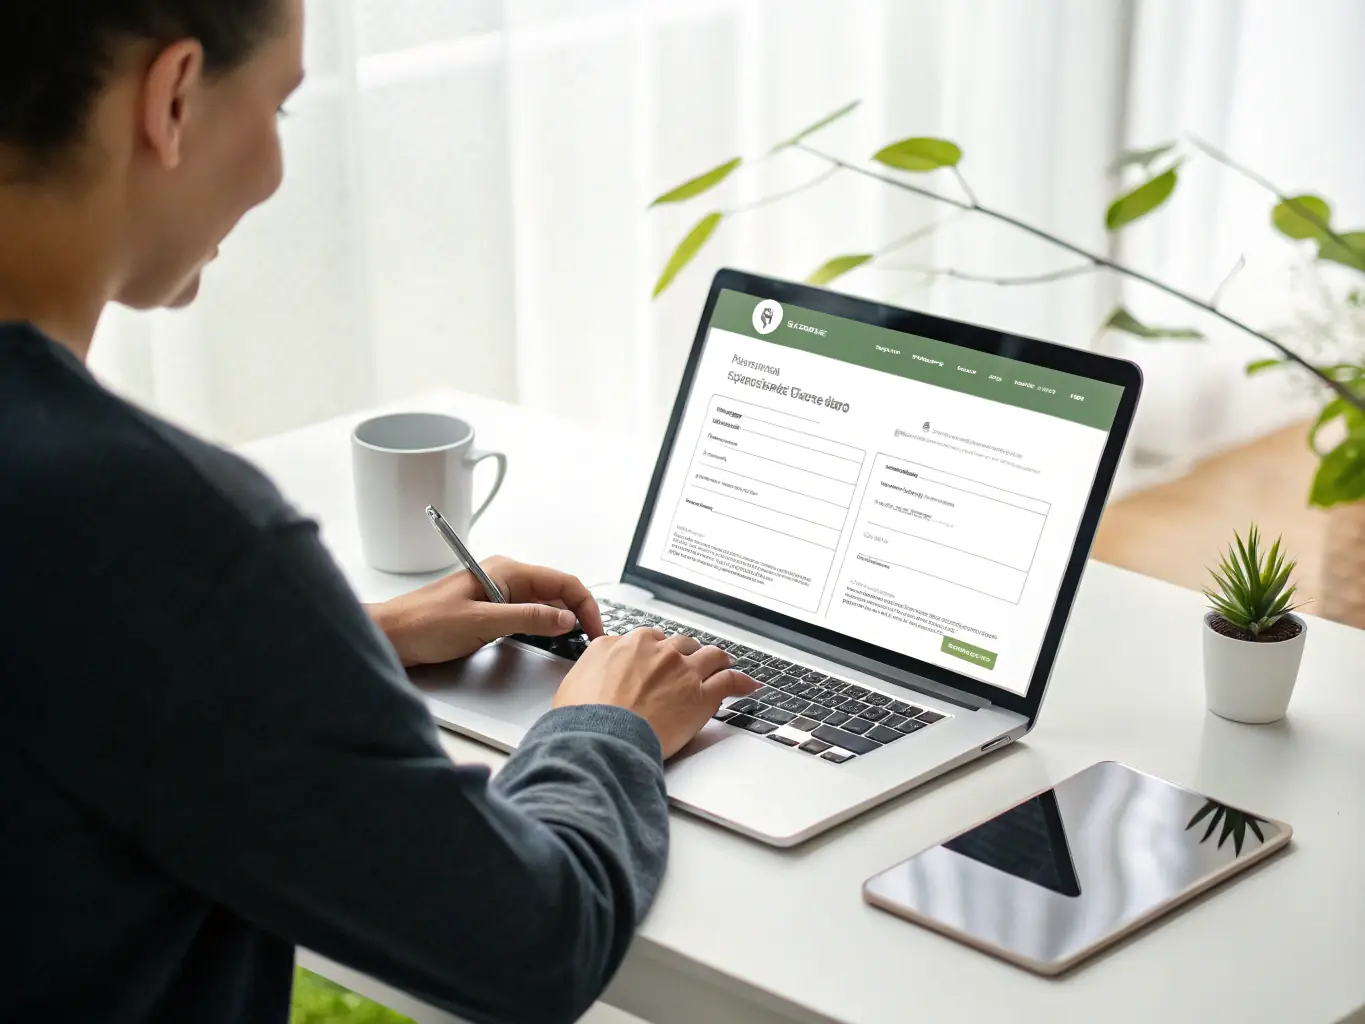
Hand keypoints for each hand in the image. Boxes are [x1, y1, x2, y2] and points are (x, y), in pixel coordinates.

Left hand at [369, 556, 603, 666]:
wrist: (392, 635)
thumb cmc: (426, 624)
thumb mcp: (482, 622)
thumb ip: (528, 619)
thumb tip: (566, 618)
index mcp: (506, 571)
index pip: (562, 581)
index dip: (584, 605)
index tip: (595, 630)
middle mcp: (506, 577)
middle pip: (557, 590)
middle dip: (578, 612)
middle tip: (591, 642)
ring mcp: (499, 593)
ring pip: (545, 603)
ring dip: (563, 620)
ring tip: (576, 642)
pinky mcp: (492, 610)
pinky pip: (529, 614)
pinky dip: (545, 626)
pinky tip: (550, 639)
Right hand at [554, 630, 759, 757]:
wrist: (601, 738)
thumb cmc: (584, 717)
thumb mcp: (575, 680)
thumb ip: (595, 665)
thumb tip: (600, 665)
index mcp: (624, 644)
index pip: (648, 639)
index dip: (655, 651)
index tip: (658, 659)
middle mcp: (656, 651)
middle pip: (680, 644)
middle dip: (686, 653)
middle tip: (689, 664)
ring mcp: (682, 671)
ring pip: (709, 655)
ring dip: (717, 660)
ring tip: (724, 664)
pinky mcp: (702, 695)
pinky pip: (730, 681)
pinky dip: (741, 682)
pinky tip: (748, 685)